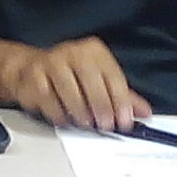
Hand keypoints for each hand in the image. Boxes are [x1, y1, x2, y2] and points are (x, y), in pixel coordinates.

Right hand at [3, 36, 143, 131]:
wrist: (32, 69)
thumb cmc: (71, 76)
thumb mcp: (100, 81)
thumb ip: (122, 97)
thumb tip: (144, 113)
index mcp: (93, 51)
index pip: (112, 75)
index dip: (121, 100)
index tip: (124, 120)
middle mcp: (72, 52)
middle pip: (90, 77)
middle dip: (100, 104)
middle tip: (106, 124)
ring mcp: (51, 62)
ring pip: (67, 87)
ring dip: (79, 110)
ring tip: (86, 123)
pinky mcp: (33, 76)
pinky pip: (47, 97)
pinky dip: (58, 112)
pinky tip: (66, 120)